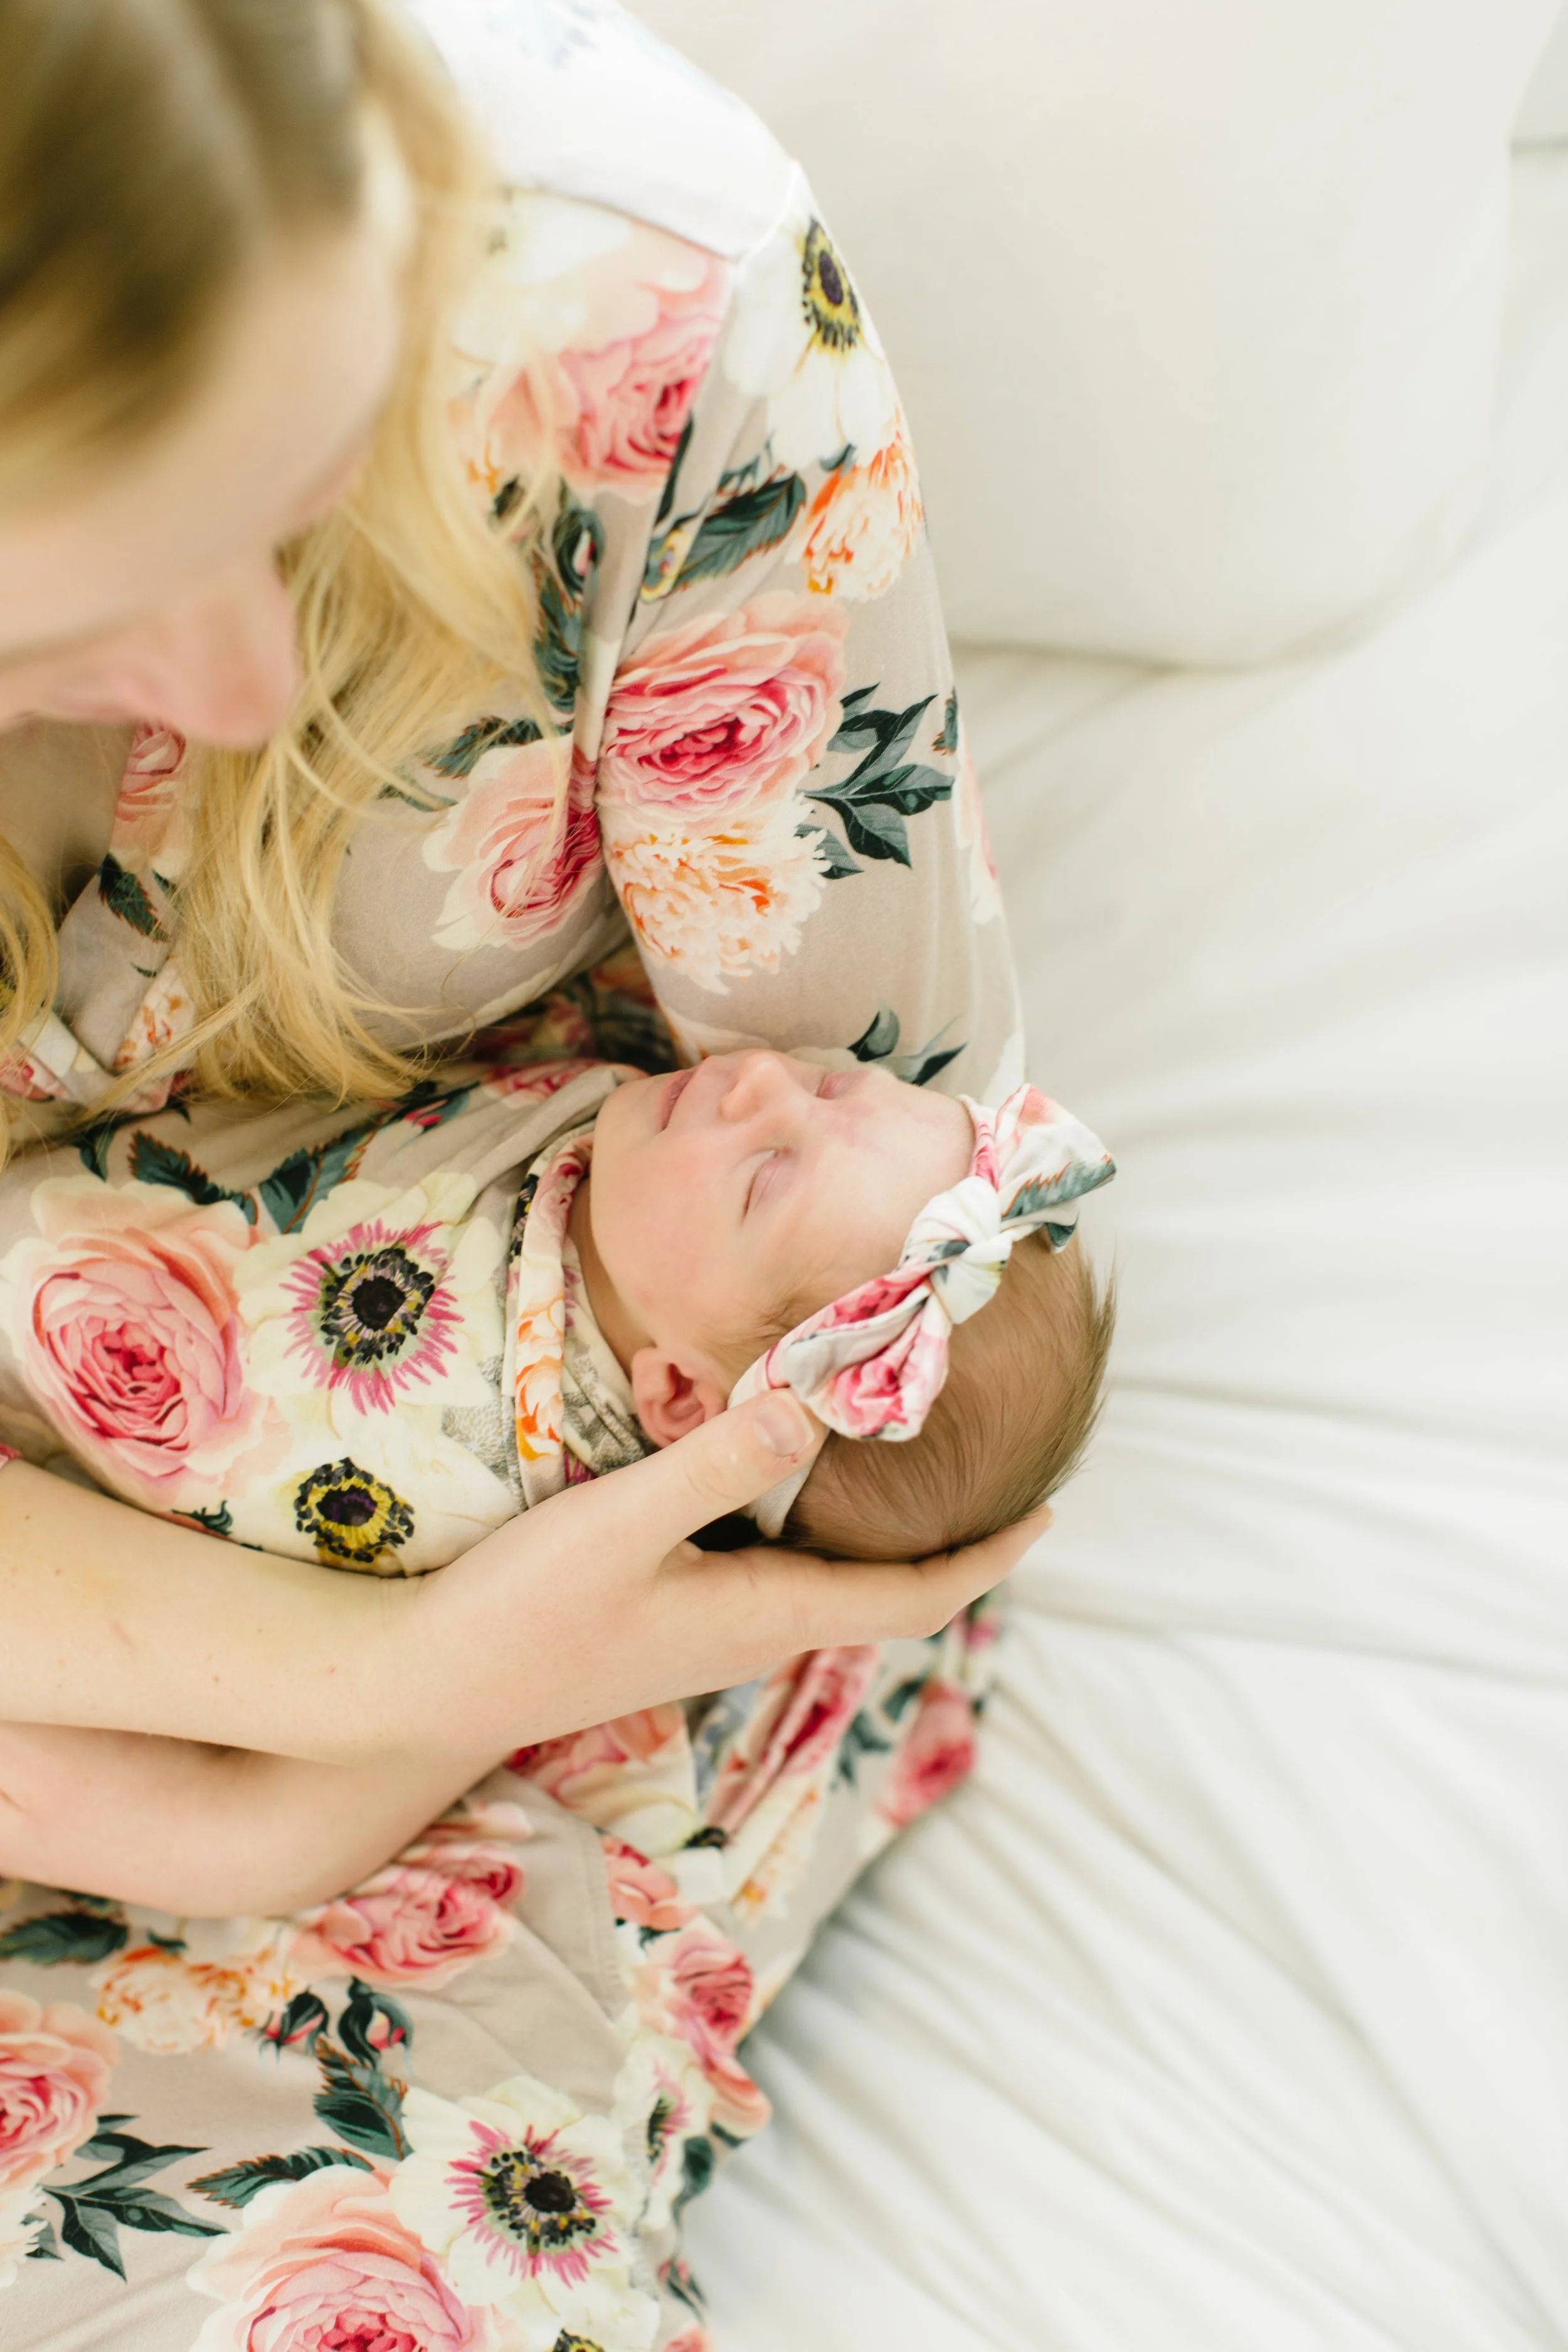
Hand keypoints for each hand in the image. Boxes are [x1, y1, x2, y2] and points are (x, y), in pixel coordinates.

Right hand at [394, 1395, 1046, 1758]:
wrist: (427, 1694)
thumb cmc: (521, 1614)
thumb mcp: (620, 1524)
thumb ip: (716, 1461)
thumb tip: (818, 1405)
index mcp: (764, 1617)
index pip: (916, 1600)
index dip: (990, 1559)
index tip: (1051, 1512)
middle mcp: (752, 1634)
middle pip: (885, 1594)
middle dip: (950, 1541)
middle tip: (997, 1469)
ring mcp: (709, 1635)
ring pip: (828, 1582)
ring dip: (881, 1535)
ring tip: (912, 1464)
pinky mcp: (667, 1621)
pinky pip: (773, 1574)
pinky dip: (809, 1527)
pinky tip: (786, 1479)